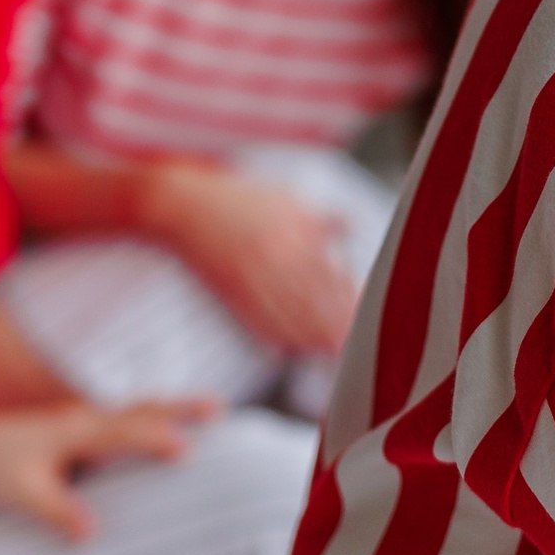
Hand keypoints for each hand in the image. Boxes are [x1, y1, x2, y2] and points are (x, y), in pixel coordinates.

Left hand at [0, 397, 217, 540]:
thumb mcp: (23, 494)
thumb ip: (56, 511)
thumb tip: (91, 533)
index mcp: (74, 432)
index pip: (123, 433)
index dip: (154, 440)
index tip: (186, 450)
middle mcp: (85, 419)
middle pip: (141, 410)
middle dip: (180, 409)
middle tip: (220, 407)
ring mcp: (87, 420)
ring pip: (138, 410)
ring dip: (173, 410)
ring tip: (212, 410)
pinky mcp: (85, 429)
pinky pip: (128, 420)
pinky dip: (155, 419)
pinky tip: (171, 429)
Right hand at [143, 160, 357, 354]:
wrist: (186, 206)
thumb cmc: (240, 200)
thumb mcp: (287, 200)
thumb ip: (323, 218)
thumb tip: (355, 227)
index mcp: (298, 233)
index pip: (333, 275)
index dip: (351, 300)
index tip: (368, 317)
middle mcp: (280, 257)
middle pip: (317, 300)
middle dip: (339, 326)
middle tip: (358, 347)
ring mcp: (255, 277)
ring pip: (291, 316)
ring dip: (314, 339)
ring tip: (333, 353)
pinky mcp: (233, 292)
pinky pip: (259, 320)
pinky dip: (278, 337)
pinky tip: (293, 349)